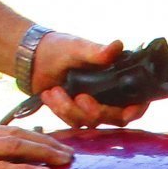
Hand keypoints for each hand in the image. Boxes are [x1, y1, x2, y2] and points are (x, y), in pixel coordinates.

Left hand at [32, 34, 149, 126]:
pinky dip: (59, 109)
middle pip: (113, 118)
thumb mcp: (78, 47)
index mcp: (115, 78)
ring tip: (55, 90)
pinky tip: (48, 94)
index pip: (136, 102)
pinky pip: (72, 122)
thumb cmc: (58, 47)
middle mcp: (107, 95)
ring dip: (71, 109)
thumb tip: (117, 46)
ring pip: (90, 122)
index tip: (126, 112)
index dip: (135, 110)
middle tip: (81, 97)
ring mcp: (90, 106)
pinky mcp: (74, 114)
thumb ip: (97, 51)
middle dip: (96, 111)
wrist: (31, 58)